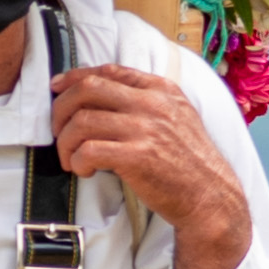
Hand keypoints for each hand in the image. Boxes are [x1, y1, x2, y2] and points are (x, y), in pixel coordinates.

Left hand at [49, 61, 250, 268]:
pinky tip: (84, 171)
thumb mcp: (178, 117)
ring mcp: (146, 129)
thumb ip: (148, 101)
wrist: (211, 196)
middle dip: (61, 108)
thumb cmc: (190, 162)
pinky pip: (89, 150)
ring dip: (66, 142)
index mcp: (162, 90)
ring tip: (71, 159)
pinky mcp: (138, 157)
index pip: (109, 71)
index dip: (76, 77)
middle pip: (88, 89)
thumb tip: (104, 94)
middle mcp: (153, 104)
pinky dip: (78, 161)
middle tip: (58, 131)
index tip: (58, 88)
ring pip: (82, 121)